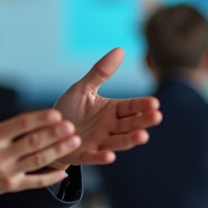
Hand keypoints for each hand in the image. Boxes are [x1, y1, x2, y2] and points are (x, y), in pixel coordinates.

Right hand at [0, 75, 80, 206]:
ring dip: (58, 151)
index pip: (19, 125)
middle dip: (54, 134)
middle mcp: (0, 156)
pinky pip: (34, 182)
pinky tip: (65, 172)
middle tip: (72, 126)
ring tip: (75, 141)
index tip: (56, 113)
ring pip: (38, 161)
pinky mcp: (11, 186)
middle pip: (33, 143)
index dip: (38, 119)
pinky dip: (50, 178)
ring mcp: (7, 172)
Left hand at [51, 48, 161, 165]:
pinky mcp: (85, 154)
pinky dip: (102, 157)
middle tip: (157, 117)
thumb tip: (120, 49)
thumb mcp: (83, 88)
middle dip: (143, 121)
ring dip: (130, 140)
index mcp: (111, 110)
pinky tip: (110, 156)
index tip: (155, 103)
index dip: (142, 105)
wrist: (50, 131)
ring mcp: (99, 142)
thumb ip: (100, 72)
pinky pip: (95, 157)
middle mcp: (109, 127)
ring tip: (143, 136)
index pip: (131, 107)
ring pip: (118, 142)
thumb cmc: (69, 109)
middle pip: (130, 124)